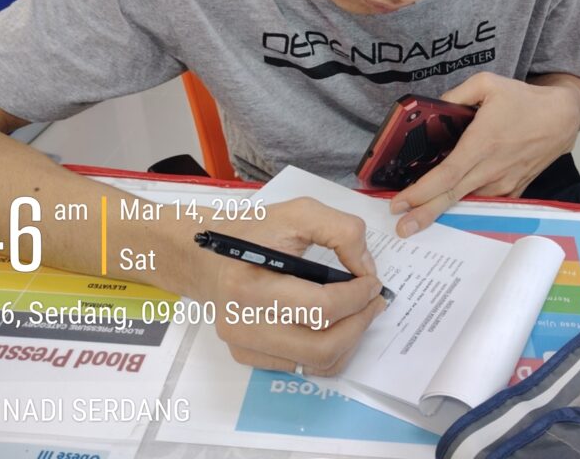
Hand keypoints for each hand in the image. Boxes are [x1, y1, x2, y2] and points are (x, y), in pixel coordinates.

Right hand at [195, 197, 386, 375]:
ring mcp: (243, 345)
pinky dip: (328, 349)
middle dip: (360, 323)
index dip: (358, 297)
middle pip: (322, 345)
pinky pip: (301, 366)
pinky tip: (334, 324)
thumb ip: (341, 231)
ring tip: (359, 313)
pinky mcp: (246, 355)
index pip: (321, 307)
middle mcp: (243, 323)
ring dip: (350, 340)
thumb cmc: (254, 231)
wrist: (205, 254)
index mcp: (251, 285)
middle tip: (373, 301)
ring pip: (316, 363)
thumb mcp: (298, 212)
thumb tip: (366, 269)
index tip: (373, 282)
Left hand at [389, 72, 579, 235]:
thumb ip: (455, 95)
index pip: (446, 175)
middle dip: (424, 213)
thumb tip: (431, 108)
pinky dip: (467, 205)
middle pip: (452, 196)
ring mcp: (504, 182)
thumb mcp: (487, 84)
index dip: (422, 192)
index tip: (400, 202)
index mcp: (482, 143)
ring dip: (442, 209)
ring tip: (417, 218)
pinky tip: (449, 208)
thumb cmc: (525, 101)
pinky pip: (486, 200)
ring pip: (467, 200)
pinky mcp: (513, 188)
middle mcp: (492, 168)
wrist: (562, 118)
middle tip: (402, 228)